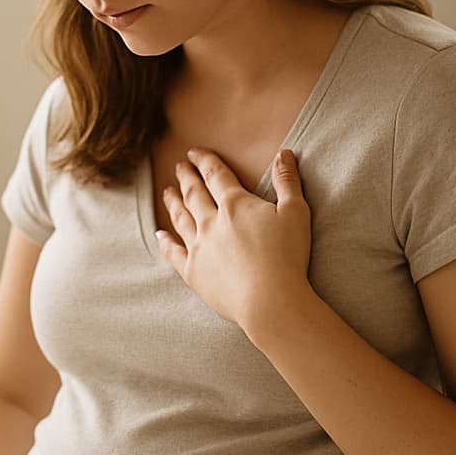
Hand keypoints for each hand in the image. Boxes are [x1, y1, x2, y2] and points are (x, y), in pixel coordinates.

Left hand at [155, 146, 311, 330]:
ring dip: (173, 202)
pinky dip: (165, 242)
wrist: (270, 301)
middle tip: (179, 166)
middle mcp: (211, 222)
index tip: (194, 152)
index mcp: (235, 204)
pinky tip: (160, 235)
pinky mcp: (193, 272)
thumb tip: (284, 153)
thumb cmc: (287, 257)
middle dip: (186, 177)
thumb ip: (287, 181)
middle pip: (194, 194)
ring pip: (180, 219)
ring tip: (168, 192)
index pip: (215, 175)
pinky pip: (174, 252)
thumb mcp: (295, 212)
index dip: (204, 160)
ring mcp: (199, 248)